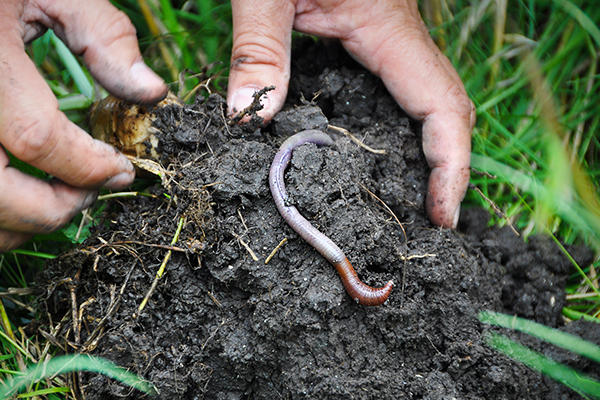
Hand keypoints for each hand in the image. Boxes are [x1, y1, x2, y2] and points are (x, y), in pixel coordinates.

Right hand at [0, 0, 166, 251]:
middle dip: (54, 209)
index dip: (88, 166)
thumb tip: (152, 93)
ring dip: (23, 221)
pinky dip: (1, 215)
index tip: (123, 171)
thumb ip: (104, 38)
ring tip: (61, 196)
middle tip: (91, 194)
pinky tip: (26, 191)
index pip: (35, 136)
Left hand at [227, 0, 473, 227]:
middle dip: (446, 170)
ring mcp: (385, 37)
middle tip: (427, 224)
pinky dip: (398, 131)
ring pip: (424, 103)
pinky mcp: (366, 36)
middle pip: (444, 112)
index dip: (451, 166)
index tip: (442, 216)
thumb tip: (248, 114)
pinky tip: (376, 156)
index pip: (442, 105)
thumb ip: (259, 46)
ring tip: (410, 204)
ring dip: (427, 155)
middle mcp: (398, 36)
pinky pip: (395, 91)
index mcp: (388, 27)